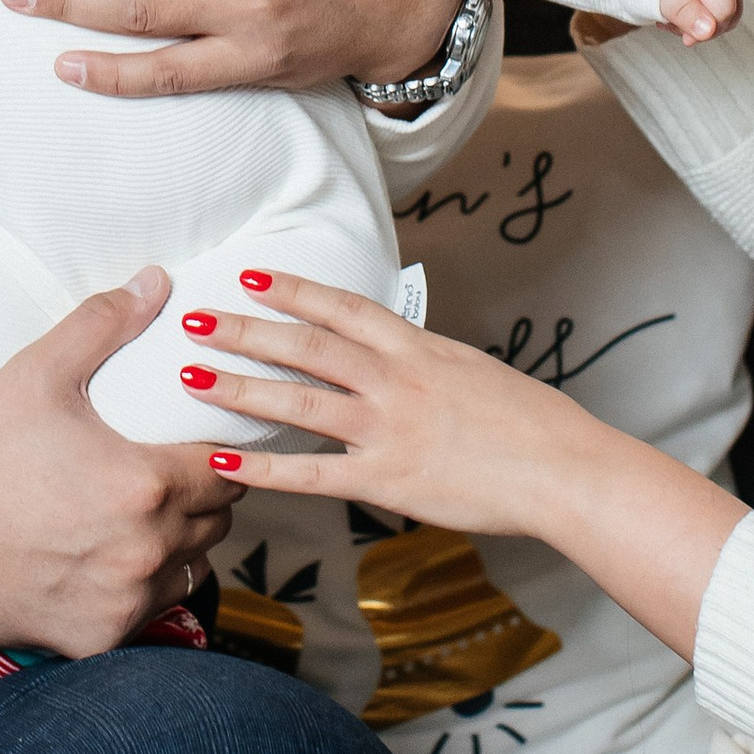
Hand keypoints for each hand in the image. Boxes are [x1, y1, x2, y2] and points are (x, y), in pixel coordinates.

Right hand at [0, 267, 238, 654]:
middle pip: (216, 523)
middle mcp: (146, 552)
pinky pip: (149, 615)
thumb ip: (104, 323)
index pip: (226, 471)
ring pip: (190, 572)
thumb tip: (155, 282)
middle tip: (166, 474)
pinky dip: (139, 590)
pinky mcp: (96, 640)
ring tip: (141, 520)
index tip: (195, 443)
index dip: (218, 453)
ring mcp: (123, 603)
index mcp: (145, 485)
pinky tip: (107, 562)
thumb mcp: (36, 373)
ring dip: (179, 546)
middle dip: (201, 497)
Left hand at [187, 270, 746, 663]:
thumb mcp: (474, 372)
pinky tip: (225, 464)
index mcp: (418, 349)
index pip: (343, 307)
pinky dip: (264, 469)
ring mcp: (388, 429)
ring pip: (298, 402)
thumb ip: (428, 365)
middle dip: (245, 330)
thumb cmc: (531, 424)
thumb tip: (398, 357)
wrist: (564, 469)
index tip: (250, 274)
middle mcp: (395, 380)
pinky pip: (312, 474)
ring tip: (190, 378)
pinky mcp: (387, 480)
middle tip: (193, 318)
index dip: (292, 289)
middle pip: (306, 346)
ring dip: (239, 388)